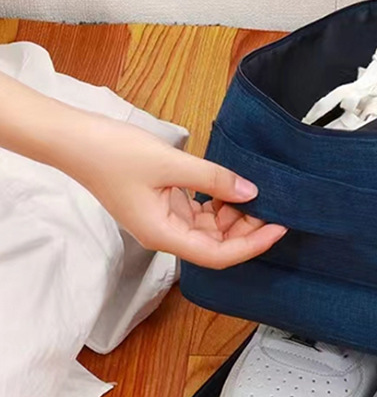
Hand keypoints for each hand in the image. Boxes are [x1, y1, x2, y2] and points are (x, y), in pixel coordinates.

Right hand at [60, 113, 287, 268]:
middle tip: (275, 204)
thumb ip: (213, 179)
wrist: (77, 141)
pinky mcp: (164, 203)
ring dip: (234, 215)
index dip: (252, 245)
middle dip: (247, 228)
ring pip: (210, 229)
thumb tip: (251, 192)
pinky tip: (232, 187)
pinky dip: (219, 202)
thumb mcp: (171, 164)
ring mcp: (164, 219)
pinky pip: (199, 212)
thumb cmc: (115, 154)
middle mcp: (164, 233)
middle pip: (216, 244)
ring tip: (257, 193)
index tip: (279, 229)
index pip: (217, 255)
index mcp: (163, 234)